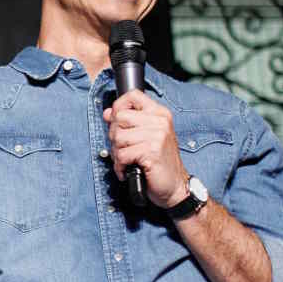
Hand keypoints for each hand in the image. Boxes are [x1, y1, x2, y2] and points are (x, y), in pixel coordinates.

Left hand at [103, 88, 189, 208]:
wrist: (175, 186)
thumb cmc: (159, 162)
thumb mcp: (145, 137)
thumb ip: (128, 123)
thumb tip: (107, 113)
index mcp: (159, 114)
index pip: (133, 95)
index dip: (118, 106)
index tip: (116, 120)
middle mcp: (160, 121)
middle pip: (119, 117)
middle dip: (114, 136)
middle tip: (122, 149)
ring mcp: (157, 136)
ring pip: (118, 137)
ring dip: (116, 153)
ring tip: (126, 160)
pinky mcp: (152, 152)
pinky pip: (122, 155)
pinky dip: (120, 166)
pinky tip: (127, 170)